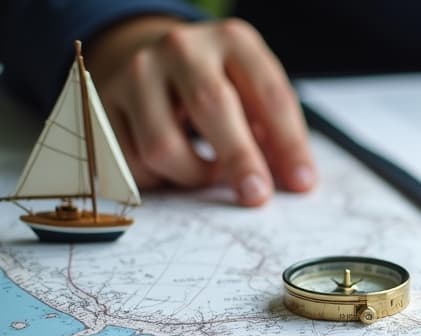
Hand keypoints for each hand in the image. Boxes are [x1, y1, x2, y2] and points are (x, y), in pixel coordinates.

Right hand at [88, 17, 315, 205]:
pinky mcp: (104, 103)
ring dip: (194, 176)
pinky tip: (174, 166)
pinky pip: (132, 163)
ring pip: (163, 147)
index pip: (269, 94)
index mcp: (233, 40)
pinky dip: (159, 179)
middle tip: (257, 195)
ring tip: (210, 173)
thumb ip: (277, 134)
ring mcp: (138, 73)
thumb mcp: (255, 94)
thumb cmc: (219, 84)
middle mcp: (182, 49)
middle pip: (213, 107)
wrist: (156, 62)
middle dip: (240, 160)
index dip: (289, 143)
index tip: (301, 182)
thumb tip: (297, 182)